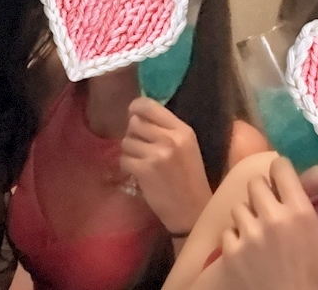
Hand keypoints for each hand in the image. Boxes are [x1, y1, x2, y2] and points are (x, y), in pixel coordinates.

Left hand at [120, 97, 212, 232]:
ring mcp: (156, 155)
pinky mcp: (144, 171)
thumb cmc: (190, 177)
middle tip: (140, 145)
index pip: (150, 106)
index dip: (136, 107)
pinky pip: (124, 159)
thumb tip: (138, 115)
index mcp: (182, 130)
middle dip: (133, 133)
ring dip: (129, 151)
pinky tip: (138, 172)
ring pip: (126, 141)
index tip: (133, 113)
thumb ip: (166, 128)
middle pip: (135, 123)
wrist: (193, 211)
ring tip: (141, 160)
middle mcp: (169, 138)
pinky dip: (127, 165)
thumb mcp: (186, 146)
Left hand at [219, 157, 317, 289]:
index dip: (282, 172)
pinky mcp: (231, 250)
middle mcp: (271, 216)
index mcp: (299, 212)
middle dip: (264, 193)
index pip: (280, 167)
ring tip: (262, 234)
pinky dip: (237, 239)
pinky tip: (251, 253)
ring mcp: (248, 233)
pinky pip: (229, 230)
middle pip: (256, 183)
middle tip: (273, 209)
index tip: (286, 183)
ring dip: (250, 216)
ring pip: (240, 206)